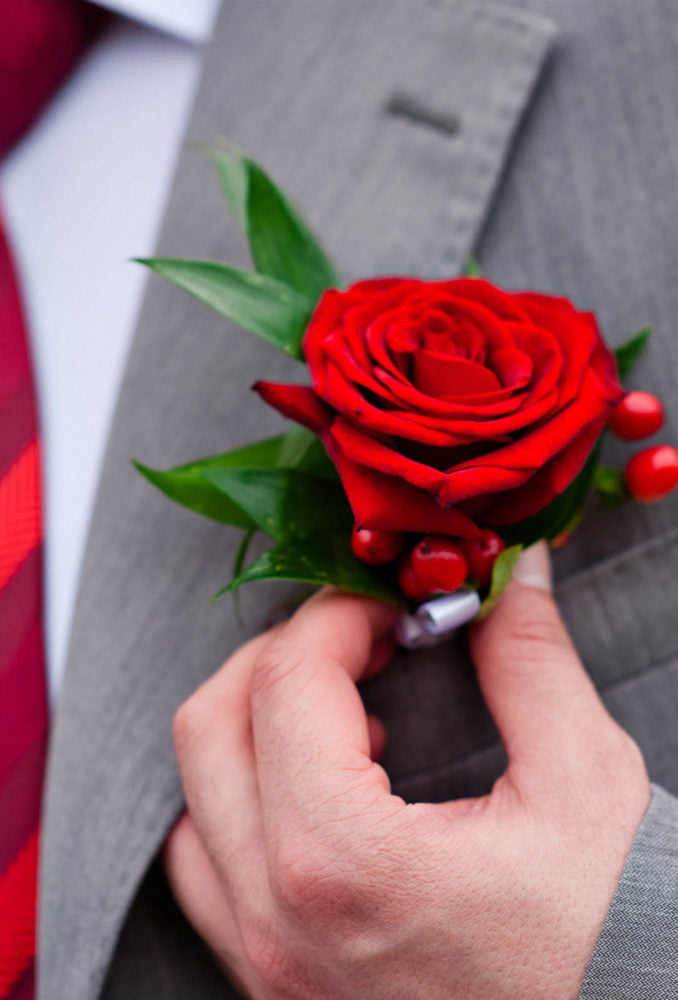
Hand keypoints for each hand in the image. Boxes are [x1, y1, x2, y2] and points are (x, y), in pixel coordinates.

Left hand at [165, 543, 649, 999]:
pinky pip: (212, 875)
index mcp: (345, 860)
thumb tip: (505, 575)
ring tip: (342, 717)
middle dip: (281, 657)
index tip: (389, 604)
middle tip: (358, 640)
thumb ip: (529, 659)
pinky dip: (244, 805)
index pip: (286, 681)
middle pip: (210, 728)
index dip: (337, 614)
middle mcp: (281, 920)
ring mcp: (270, 965)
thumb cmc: (614, 943)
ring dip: (253, 730)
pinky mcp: (280, 990)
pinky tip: (323, 793)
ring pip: (195, 803)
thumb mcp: (584, 781)